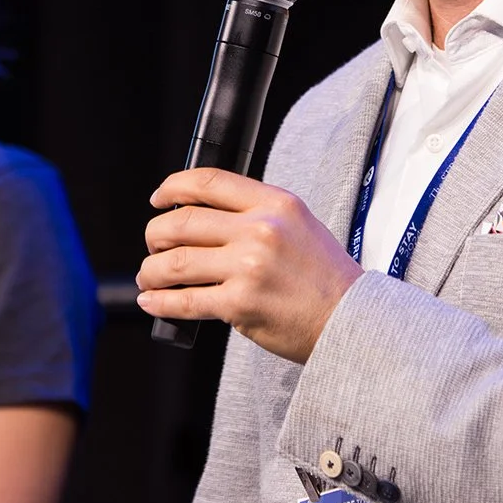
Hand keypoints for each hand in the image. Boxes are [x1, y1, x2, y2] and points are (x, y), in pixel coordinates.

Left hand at [135, 167, 363, 362]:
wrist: (352, 320)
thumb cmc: (323, 277)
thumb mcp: (298, 225)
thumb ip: (256, 213)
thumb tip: (201, 216)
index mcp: (274, 203)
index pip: (208, 182)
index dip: (172, 188)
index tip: (159, 199)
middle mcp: (260, 230)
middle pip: (182, 222)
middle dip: (155, 235)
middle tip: (153, 246)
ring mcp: (249, 267)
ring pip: (175, 261)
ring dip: (152, 270)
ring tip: (150, 276)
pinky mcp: (240, 304)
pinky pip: (185, 300)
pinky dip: (161, 301)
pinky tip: (153, 301)